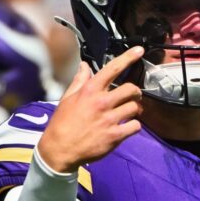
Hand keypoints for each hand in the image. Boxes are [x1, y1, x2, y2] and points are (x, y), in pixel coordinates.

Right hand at [38, 47, 143, 173]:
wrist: (59, 150)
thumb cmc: (62, 123)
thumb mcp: (67, 98)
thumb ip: (80, 81)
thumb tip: (85, 66)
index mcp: (90, 90)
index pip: (113, 69)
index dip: (128, 57)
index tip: (139, 50)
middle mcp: (102, 102)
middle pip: (131, 89)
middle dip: (135, 92)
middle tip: (133, 96)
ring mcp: (109, 119)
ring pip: (135, 107)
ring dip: (135, 110)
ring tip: (129, 113)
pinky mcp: (115, 136)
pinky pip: (135, 126)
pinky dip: (134, 126)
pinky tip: (127, 127)